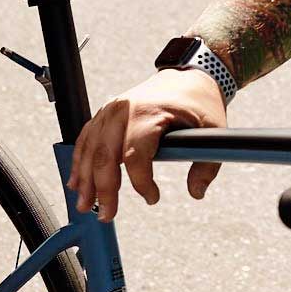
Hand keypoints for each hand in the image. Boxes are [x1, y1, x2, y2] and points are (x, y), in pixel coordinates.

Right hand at [68, 69, 226, 221]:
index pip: (135, 155)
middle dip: (103, 190)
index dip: (141, 183)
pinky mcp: (106, 113)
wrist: (188, 76)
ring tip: (86, 205)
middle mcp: (124, 109)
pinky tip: (77, 181)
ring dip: (85, 179)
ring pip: (90, 149)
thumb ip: (206, 165)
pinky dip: (80, 161)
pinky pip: (86, 138)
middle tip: (106, 215)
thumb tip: (196, 192)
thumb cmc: (199, 102)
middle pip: (105, 156)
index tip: (152, 198)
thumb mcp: (213, 130)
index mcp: (149, 112)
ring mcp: (111, 109)